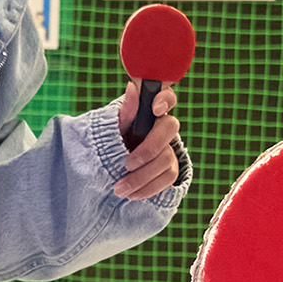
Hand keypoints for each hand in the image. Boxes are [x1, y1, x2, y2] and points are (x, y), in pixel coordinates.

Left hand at [114, 78, 181, 200]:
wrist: (112, 169)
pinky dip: (148, 188)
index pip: (167, 97)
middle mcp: (163, 128)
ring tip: (120, 188)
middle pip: (170, 129)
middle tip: (126, 164)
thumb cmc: (113, 141)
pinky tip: (132, 194)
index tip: (154, 109)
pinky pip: (167, 178)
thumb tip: (132, 87)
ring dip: (142, 177)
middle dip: (148, 149)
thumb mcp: (113, 127)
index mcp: (149, 112)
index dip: (165, 99)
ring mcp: (169, 148)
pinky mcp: (170, 169)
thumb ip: (125, 112)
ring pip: (166, 159)